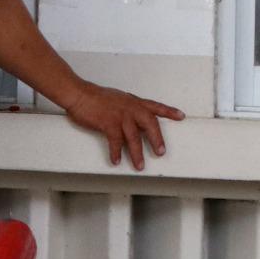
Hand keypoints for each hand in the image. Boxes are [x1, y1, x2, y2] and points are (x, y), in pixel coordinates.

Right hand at [58, 83, 183, 169]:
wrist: (78, 94)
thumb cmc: (94, 96)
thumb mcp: (116, 99)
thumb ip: (127, 108)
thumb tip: (133, 121)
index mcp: (133, 102)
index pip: (155, 106)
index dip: (169, 111)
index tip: (181, 116)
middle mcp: (130, 108)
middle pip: (150, 124)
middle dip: (157, 139)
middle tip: (160, 152)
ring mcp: (120, 116)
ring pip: (134, 137)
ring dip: (137, 153)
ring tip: (139, 165)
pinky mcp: (108, 123)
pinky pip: (115, 141)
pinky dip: (116, 152)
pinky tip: (116, 160)